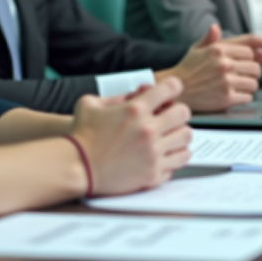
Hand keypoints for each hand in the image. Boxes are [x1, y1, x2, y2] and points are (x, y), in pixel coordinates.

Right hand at [68, 77, 191, 195]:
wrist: (76, 168)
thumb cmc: (81, 136)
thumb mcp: (91, 104)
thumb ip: (117, 95)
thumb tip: (139, 93)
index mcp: (135, 109)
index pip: (171, 88)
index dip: (171, 87)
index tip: (169, 93)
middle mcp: (148, 130)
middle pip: (184, 113)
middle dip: (177, 112)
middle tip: (169, 118)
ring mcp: (153, 153)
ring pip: (186, 137)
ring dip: (179, 134)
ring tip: (169, 137)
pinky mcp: (153, 174)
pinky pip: (179, 161)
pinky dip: (174, 157)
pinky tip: (163, 155)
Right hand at [157, 24, 261, 111]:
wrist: (177, 90)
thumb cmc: (187, 69)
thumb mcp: (196, 49)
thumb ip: (210, 39)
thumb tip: (216, 27)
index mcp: (219, 49)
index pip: (250, 49)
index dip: (261, 50)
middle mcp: (225, 63)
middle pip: (256, 67)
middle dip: (254, 72)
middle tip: (245, 75)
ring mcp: (226, 81)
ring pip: (254, 83)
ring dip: (250, 85)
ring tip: (238, 85)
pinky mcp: (226, 98)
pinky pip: (248, 97)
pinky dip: (244, 97)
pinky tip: (233, 95)